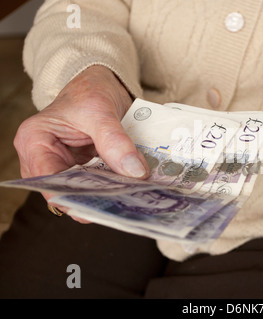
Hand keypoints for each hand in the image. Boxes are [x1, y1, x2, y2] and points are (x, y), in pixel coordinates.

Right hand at [14, 65, 148, 221]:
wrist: (100, 85)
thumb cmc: (89, 91)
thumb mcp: (100, 111)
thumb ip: (115, 141)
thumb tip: (134, 171)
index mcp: (35, 142)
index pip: (48, 180)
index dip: (73, 196)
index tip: (101, 203)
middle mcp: (43, 159)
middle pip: (65, 190)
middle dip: (93, 199)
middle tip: (121, 205)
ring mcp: (64, 167)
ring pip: (83, 192)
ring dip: (105, 195)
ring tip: (129, 200)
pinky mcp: (83, 170)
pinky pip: (96, 184)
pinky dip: (112, 187)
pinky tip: (130, 191)